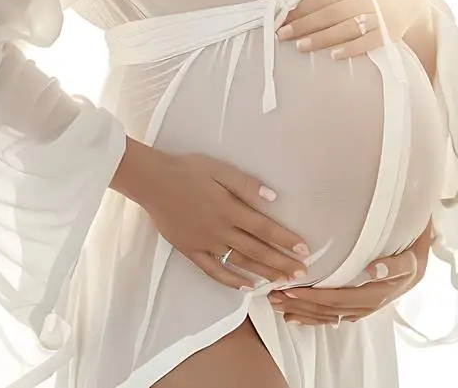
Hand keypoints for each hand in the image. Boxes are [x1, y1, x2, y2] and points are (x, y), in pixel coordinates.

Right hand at [138, 149, 313, 289]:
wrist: (153, 182)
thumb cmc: (188, 171)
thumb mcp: (220, 169)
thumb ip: (247, 185)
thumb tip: (273, 198)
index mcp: (230, 209)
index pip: (265, 228)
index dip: (286, 240)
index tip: (304, 250)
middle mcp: (220, 230)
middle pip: (257, 250)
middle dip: (281, 262)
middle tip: (301, 273)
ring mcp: (205, 243)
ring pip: (239, 263)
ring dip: (263, 273)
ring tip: (282, 281)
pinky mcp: (191, 251)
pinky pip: (213, 271)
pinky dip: (231, 281)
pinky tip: (247, 287)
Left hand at [269, 226, 433, 326]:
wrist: (420, 267)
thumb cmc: (411, 255)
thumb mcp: (409, 258)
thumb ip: (393, 265)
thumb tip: (373, 268)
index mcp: (375, 295)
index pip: (338, 298)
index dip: (314, 296)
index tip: (292, 289)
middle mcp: (366, 306)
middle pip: (327, 310)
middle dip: (299, 304)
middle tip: (275, 296)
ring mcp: (360, 310)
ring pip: (326, 316)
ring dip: (300, 312)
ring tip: (277, 305)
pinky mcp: (356, 308)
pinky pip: (331, 317)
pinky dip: (311, 318)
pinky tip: (293, 317)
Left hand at [276, 0, 428, 60]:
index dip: (300, 8)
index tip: (281, 18)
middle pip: (328, 13)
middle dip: (303, 25)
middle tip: (282, 35)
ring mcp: (377, 15)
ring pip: (345, 28)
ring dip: (322, 38)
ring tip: (301, 47)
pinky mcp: (390, 31)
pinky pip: (369, 42)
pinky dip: (352, 48)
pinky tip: (335, 56)